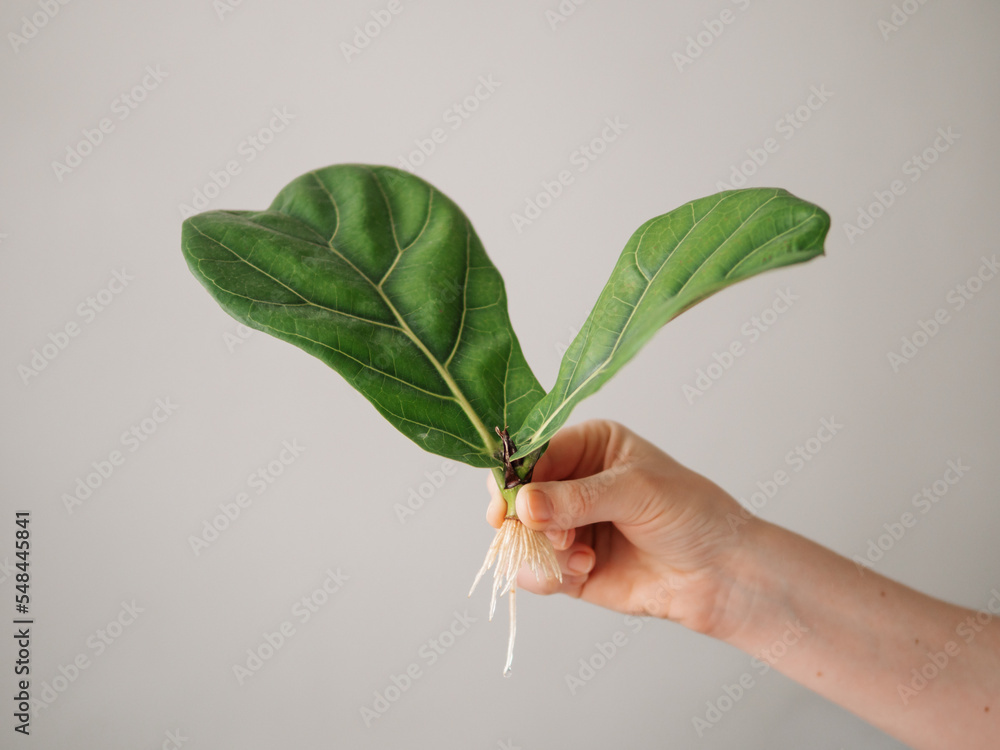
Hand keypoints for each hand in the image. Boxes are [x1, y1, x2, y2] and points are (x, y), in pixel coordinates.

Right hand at [486, 419, 752, 634]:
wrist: (721, 574)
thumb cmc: (691, 514)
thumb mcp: (635, 491)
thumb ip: (576, 499)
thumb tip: (522, 505)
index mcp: (588, 446)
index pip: (533, 452)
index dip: (514, 476)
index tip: (505, 504)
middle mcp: (572, 483)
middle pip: (517, 495)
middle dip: (525, 519)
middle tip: (541, 533)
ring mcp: (568, 526)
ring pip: (522, 537)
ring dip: (544, 550)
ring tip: (580, 556)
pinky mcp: (569, 567)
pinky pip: (536, 571)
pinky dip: (550, 574)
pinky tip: (585, 570)